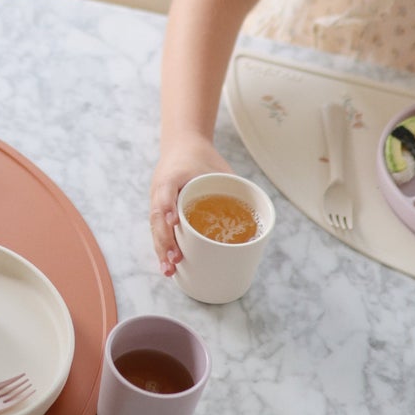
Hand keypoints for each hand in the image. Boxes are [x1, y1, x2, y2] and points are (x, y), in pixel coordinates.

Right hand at [150, 136, 230, 276]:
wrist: (182, 145)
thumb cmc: (201, 157)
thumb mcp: (218, 167)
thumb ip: (233, 187)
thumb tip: (258, 214)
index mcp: (172, 175)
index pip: (165, 191)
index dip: (167, 206)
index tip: (173, 221)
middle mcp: (160, 190)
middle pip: (157, 217)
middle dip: (165, 240)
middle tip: (175, 258)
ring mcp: (157, 201)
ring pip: (155, 228)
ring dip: (161, 250)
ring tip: (169, 270)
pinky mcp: (159, 210)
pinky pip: (158, 230)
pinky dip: (162, 248)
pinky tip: (168, 265)